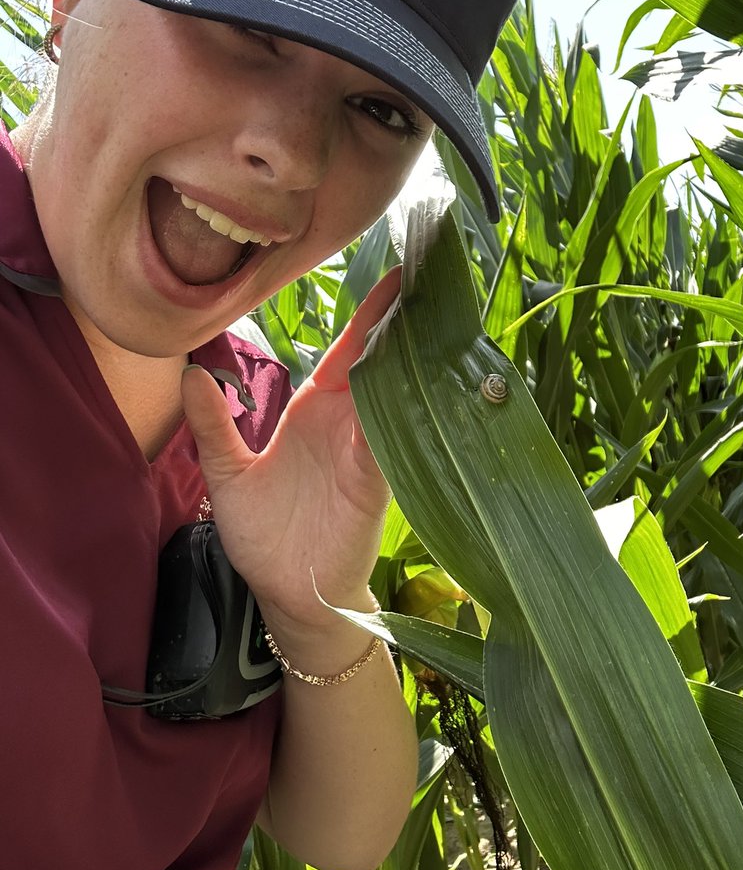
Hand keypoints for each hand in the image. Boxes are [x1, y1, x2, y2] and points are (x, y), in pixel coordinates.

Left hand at [181, 267, 400, 637]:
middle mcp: (346, 424)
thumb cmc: (264, 535)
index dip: (366, 315)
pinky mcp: (373, 482)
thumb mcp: (228, 473)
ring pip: (392, 394)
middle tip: (425, 277)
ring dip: (408, 358)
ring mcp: (365, 451)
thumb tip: (188, 373)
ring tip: (427, 313)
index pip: (345, 351)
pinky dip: (398, 413)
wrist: (288, 593)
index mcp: (315, 411)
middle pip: (378, 361)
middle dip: (400, 322)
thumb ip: (212, 425)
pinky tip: (409, 383)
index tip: (392, 276)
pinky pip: (387, 440)